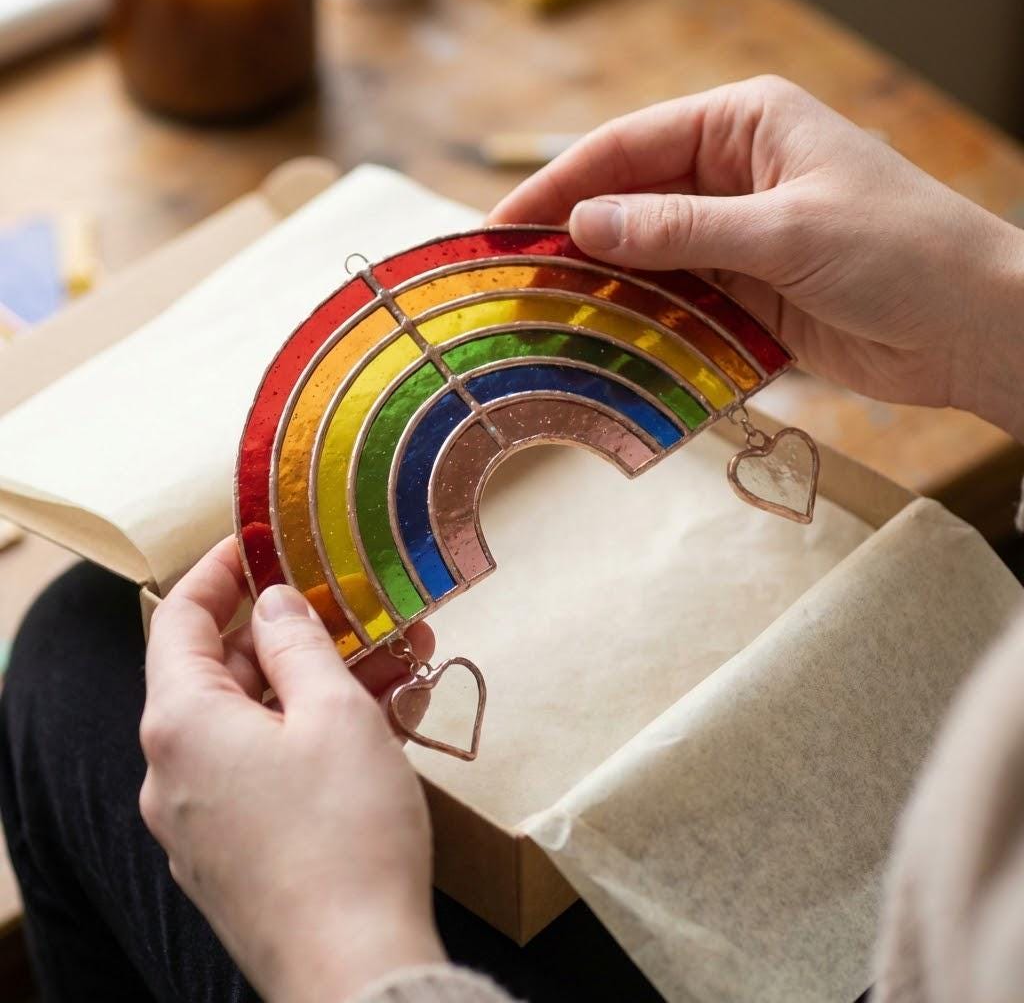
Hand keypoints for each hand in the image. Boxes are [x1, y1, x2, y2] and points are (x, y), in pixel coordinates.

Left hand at [140, 538, 444, 1002]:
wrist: (355, 969)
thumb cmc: (346, 833)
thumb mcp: (333, 713)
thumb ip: (296, 645)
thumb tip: (271, 603)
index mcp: (181, 725)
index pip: (176, 619)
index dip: (217, 571)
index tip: (258, 542)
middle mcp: (172, 771)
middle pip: (220, 673)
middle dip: (290, 636)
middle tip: (353, 610)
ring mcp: (198, 820)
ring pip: (252, 724)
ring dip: (314, 688)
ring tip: (394, 665)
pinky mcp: (232, 854)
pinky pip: (263, 772)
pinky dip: (309, 738)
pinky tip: (379, 727)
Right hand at [491, 76, 1023, 439]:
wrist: (970, 328)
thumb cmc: (900, 251)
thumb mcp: (785, 231)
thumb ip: (682, 229)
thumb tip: (586, 224)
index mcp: (745, 124)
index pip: (631, 145)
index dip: (561, 182)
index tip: (504, 224)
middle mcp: (732, 173)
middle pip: (629, 200)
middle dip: (573, 237)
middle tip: (511, 279)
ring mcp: (735, 235)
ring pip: (646, 255)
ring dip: (602, 284)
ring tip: (542, 315)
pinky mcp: (743, 290)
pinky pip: (675, 299)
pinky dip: (640, 318)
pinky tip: (602, 339)